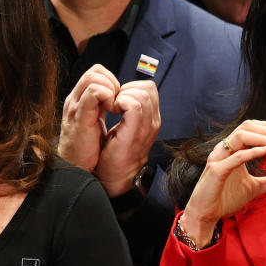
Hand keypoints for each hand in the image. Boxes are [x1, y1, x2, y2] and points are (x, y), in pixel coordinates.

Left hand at [58, 66, 161, 196]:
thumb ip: (129, 111)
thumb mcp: (126, 127)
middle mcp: (153, 121)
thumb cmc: (115, 152)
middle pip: (148, 87)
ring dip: (122, 96)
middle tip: (114, 103)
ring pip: (141, 93)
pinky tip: (113, 112)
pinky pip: (134, 104)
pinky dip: (120, 102)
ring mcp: (147, 126)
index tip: (116, 100)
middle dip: (126, 89)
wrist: (115, 177)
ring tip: (112, 108)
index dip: (130, 88)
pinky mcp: (136, 132)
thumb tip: (121, 94)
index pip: (148, 88)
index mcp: (150, 118)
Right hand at [181, 120, 265, 245]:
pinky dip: (253, 151)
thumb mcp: (255, 188)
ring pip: (240, 135)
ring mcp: (219, 158)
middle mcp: (224, 150)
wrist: (206, 214)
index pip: (250, 128)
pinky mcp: (217, 170)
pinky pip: (236, 156)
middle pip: (246, 126)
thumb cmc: (225, 198)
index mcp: (231, 150)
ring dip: (263, 137)